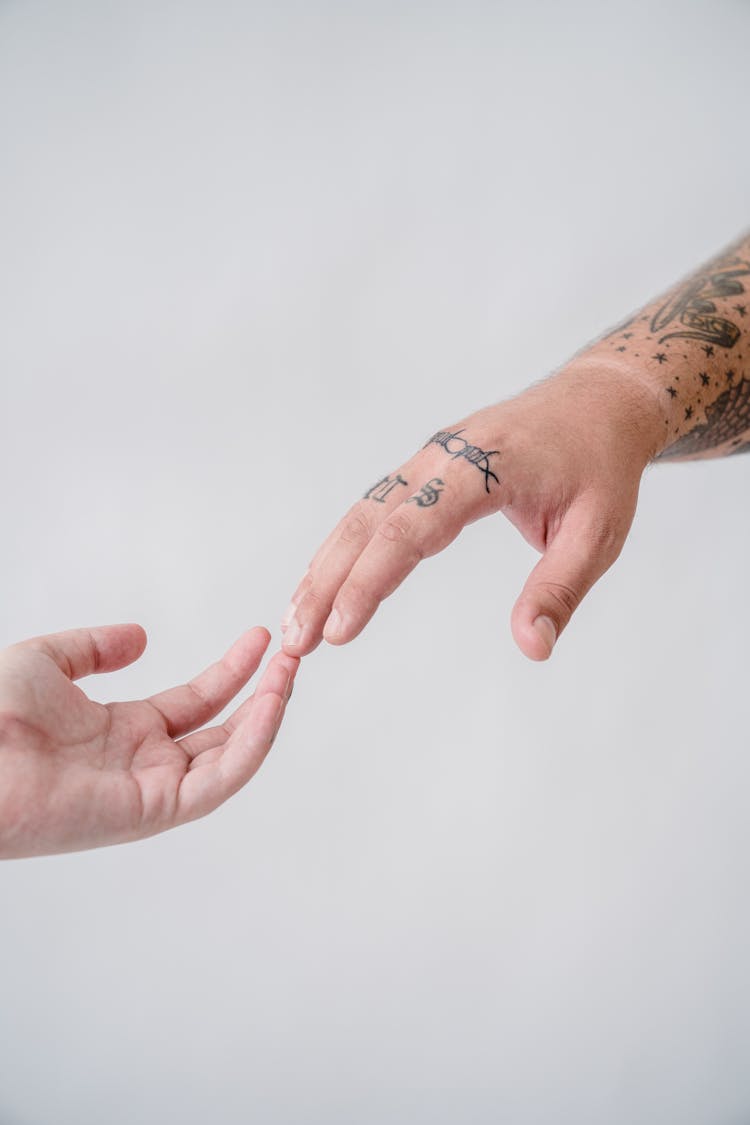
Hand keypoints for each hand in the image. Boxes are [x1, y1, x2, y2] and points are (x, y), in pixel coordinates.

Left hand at [0, 624, 298, 857]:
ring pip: (230, 758)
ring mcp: (152, 789)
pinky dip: (251, 746)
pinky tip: (269, 706)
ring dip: (266, 716)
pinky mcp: (154, 810)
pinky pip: (218, 782)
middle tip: (292, 656)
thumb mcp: (48, 660)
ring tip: (289, 674)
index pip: (195, 702)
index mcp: (123, 731)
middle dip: (262, 693)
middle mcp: (144, 763)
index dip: (231, 671)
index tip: (259, 640)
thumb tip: (143, 637)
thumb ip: (96, 647)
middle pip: (223, 732)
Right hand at [281, 365, 664, 660]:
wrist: (598, 401)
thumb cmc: (601, 467)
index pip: (413, 529)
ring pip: (362, 512)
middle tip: (296, 642)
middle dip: (327, 582)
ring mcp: (431, 457)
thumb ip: (560, 590)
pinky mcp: (427, 466)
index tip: (339, 631)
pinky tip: (323, 581)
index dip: (371, 581)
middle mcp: (446, 457)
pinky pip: (374, 506)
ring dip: (324, 566)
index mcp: (486, 467)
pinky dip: (344, 546)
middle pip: (369, 520)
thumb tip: (532, 648)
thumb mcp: (599, 533)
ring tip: (295, 624)